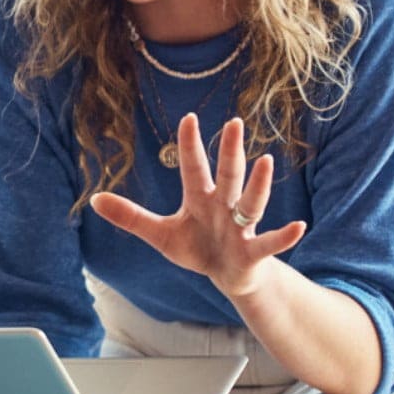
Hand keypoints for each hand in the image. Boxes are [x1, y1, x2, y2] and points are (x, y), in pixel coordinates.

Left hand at [89, 115, 306, 297]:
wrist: (228, 276)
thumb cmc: (197, 248)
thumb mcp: (160, 235)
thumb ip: (130, 217)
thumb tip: (94, 200)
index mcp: (200, 199)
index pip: (193, 168)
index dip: (190, 145)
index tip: (188, 117)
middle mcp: (223, 206)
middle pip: (227, 175)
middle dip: (229, 152)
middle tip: (234, 122)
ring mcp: (241, 227)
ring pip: (250, 203)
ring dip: (258, 184)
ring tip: (266, 161)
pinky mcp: (253, 251)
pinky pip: (270, 242)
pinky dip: (284, 236)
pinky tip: (298, 227)